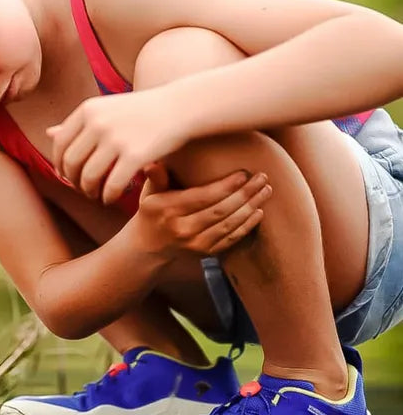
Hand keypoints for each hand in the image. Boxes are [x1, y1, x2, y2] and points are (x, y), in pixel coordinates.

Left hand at [48, 89, 185, 204]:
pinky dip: (107, 197)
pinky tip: (111, 199)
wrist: (180, 107)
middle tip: (82, 190)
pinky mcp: (135, 155)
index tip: (66, 177)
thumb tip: (49, 134)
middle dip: (73, 182)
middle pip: (71, 163)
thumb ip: (79, 123)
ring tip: (96, 196)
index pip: (59, 145)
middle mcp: (98, 122)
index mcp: (88, 110)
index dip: (59, 165)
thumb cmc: (141, 111)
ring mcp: (116, 139)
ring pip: (88, 177)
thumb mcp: (106, 109)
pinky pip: (111, 185)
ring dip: (89, 192)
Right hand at [130, 163, 271, 256]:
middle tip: (262, 178)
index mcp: (168, 210)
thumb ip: (156, 177)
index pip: (202, 197)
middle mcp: (182, 229)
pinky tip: (259, 212)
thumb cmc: (152, 211)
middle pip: (220, 210)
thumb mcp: (149, 193)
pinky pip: (231, 239)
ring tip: (266, 191)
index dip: (225, 186)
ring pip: (229, 225)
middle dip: (245, 193)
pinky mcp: (205, 253)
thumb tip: (152, 162)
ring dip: (251, 207)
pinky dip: (247, 226)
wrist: (149, 247)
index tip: (243, 173)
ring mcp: (195, 244)